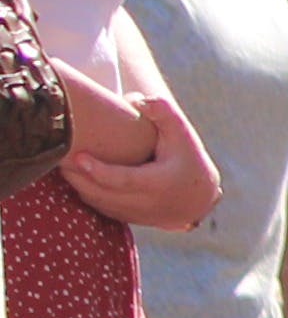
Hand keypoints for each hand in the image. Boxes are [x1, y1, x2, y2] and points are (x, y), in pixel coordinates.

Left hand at [63, 97, 215, 232]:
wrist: (200, 195)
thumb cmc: (187, 157)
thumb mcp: (182, 133)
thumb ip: (163, 112)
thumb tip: (135, 98)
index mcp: (160, 183)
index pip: (122, 180)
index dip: (97, 170)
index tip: (76, 155)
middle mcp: (148, 203)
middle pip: (102, 193)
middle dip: (77, 176)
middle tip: (58, 155)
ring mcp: (137, 215)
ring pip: (98, 202)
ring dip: (78, 185)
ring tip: (62, 164)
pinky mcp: (129, 219)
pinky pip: (100, 208)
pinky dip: (85, 192)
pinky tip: (75, 176)